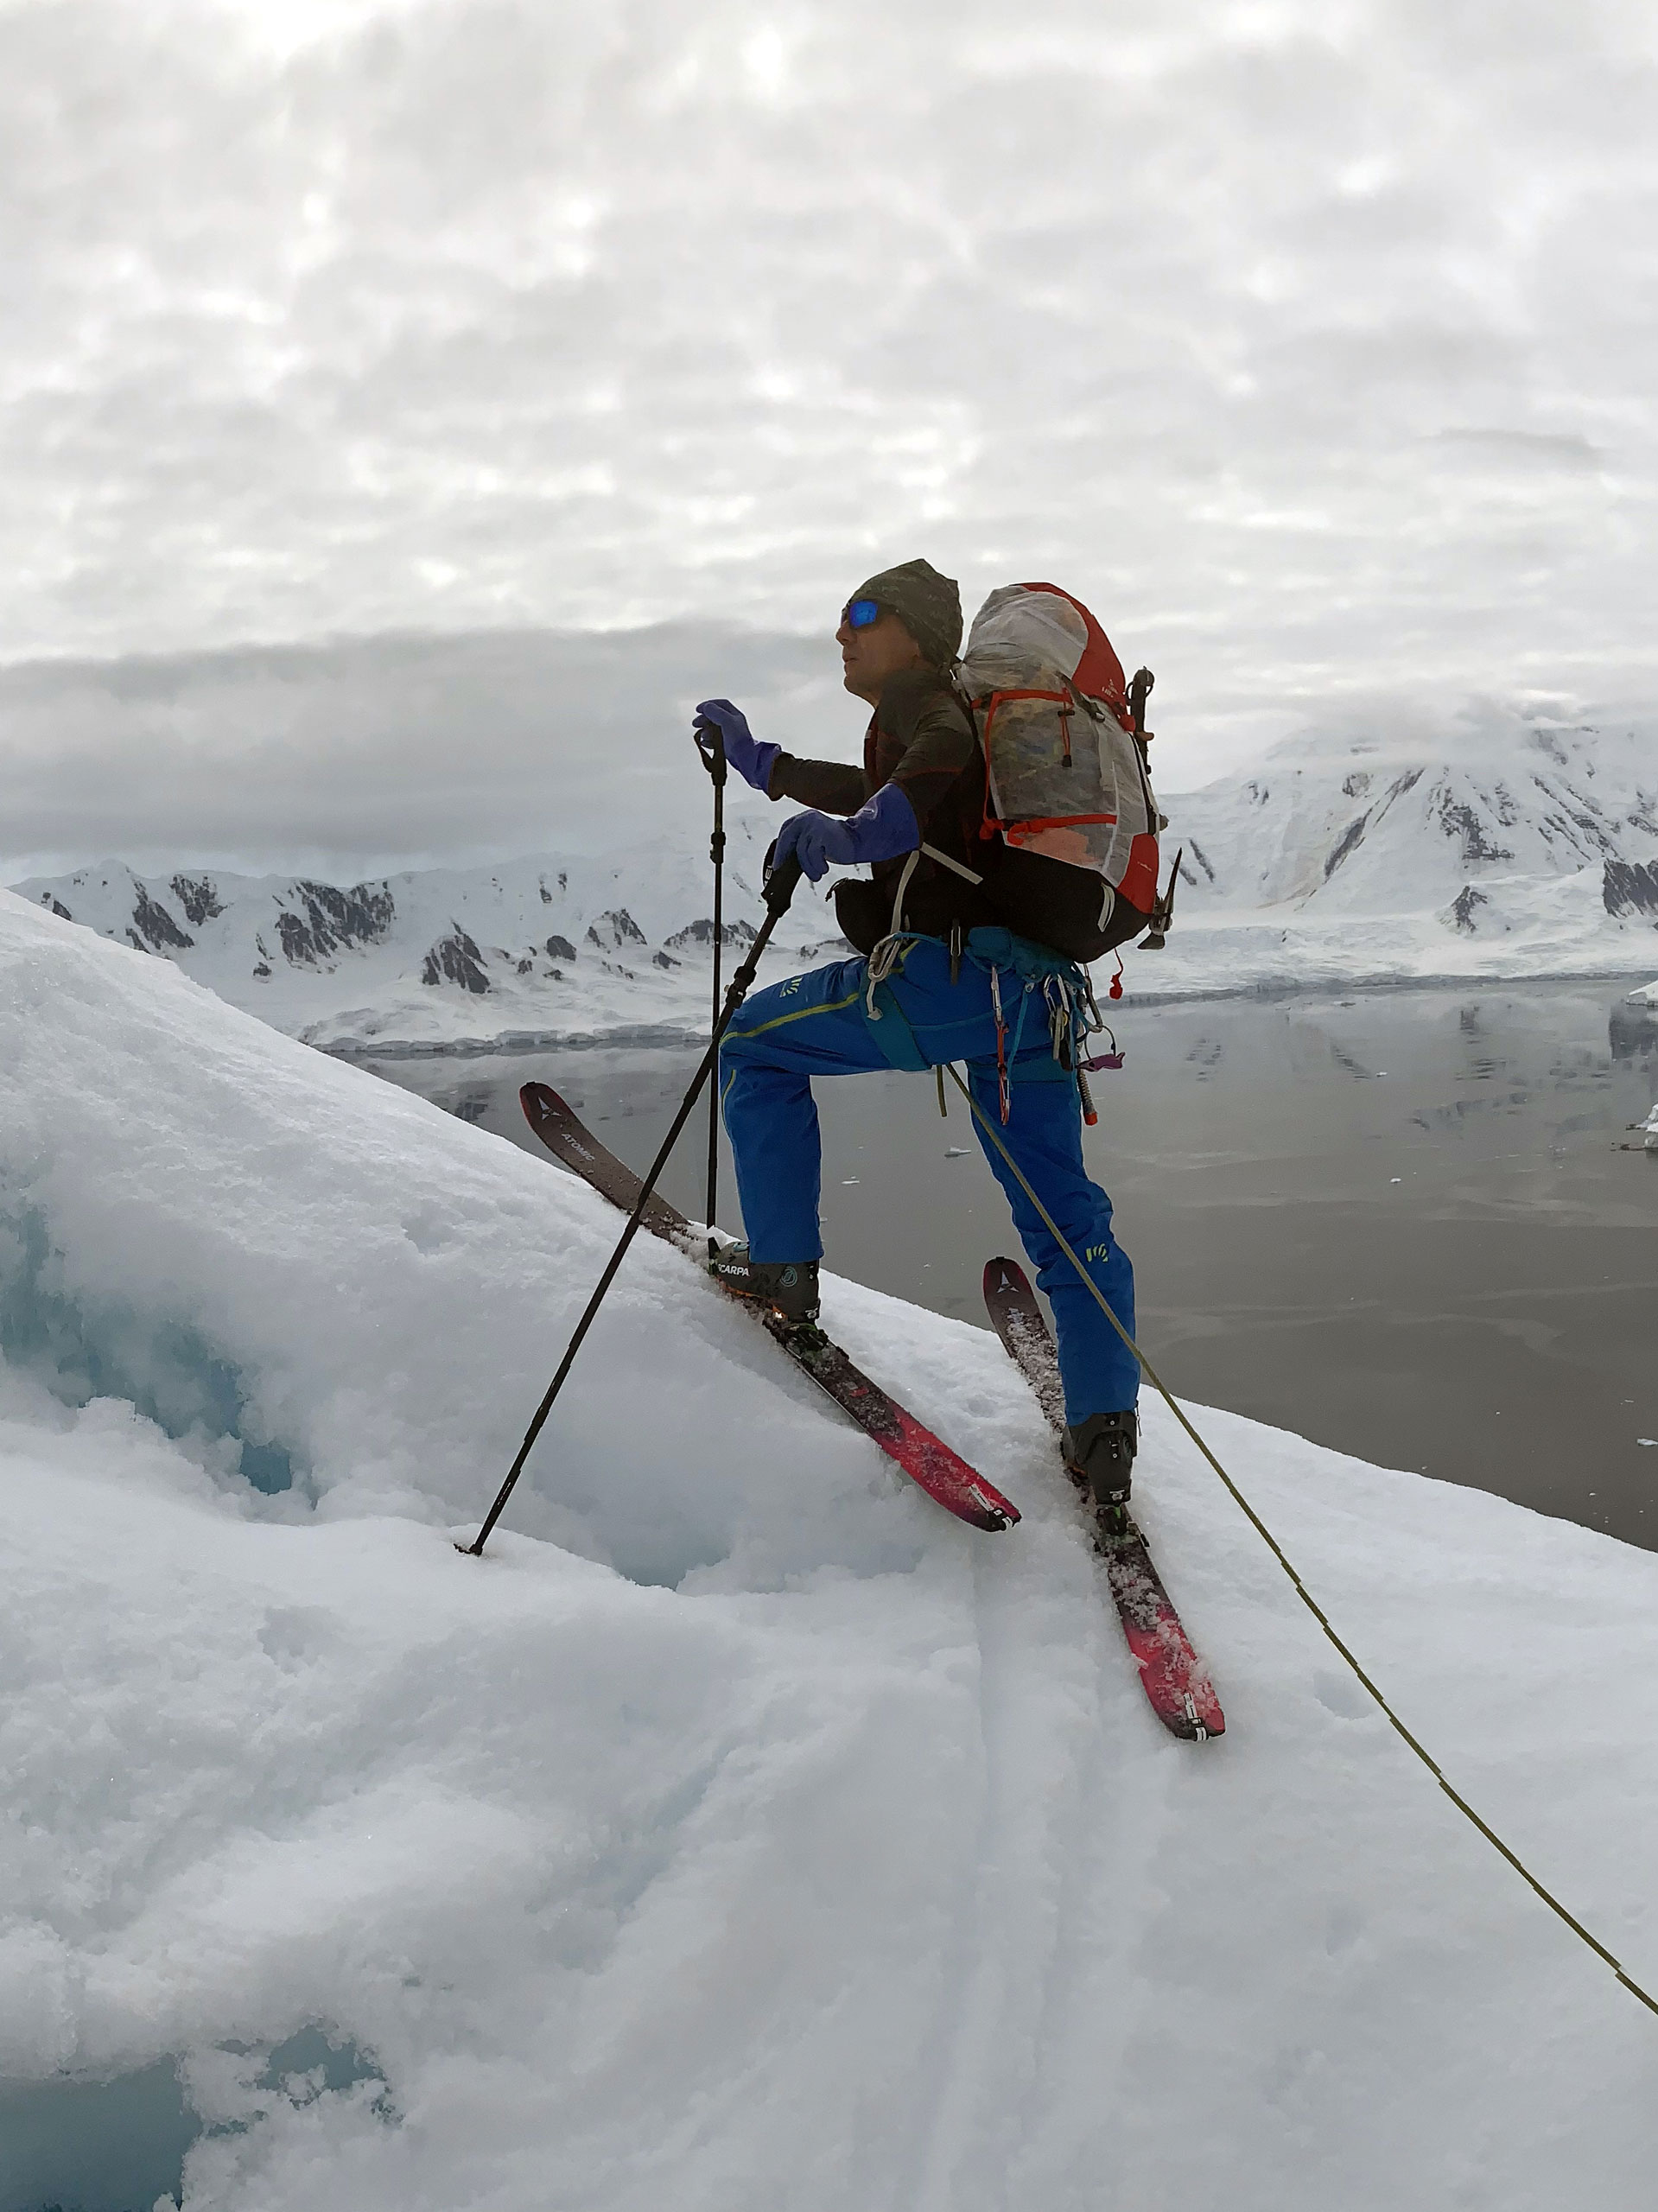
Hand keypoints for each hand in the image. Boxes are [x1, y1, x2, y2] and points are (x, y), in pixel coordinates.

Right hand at [692, 699, 779, 794]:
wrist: (745, 758)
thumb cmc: (738, 740)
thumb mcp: (726, 721)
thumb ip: (716, 712)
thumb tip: (706, 707)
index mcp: (735, 716)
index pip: (721, 705)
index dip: (709, 705)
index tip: (698, 709)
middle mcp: (732, 724)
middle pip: (715, 717)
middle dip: (704, 719)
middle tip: (695, 723)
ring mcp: (729, 735)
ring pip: (713, 729)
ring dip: (705, 731)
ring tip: (701, 735)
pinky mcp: (726, 746)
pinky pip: (714, 741)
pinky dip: (707, 741)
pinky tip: (704, 744)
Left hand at [774, 784, 919, 883]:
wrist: (859, 841)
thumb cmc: (835, 844)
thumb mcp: (813, 843)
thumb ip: (800, 846)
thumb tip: (783, 862)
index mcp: (803, 818)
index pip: (785, 833)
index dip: (779, 849)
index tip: (777, 864)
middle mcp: (806, 818)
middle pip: (787, 839)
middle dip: (783, 857)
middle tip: (781, 870)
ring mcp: (814, 824)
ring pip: (801, 851)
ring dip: (808, 867)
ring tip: (816, 874)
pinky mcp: (822, 833)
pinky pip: (812, 853)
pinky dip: (816, 865)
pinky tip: (824, 869)